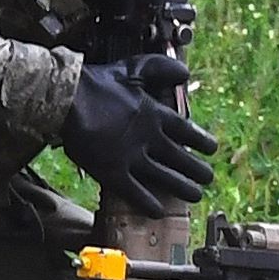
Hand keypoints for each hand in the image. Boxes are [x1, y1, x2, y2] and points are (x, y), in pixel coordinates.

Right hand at [65, 52, 215, 212]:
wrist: (66, 99)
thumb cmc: (97, 83)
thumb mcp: (133, 68)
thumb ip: (160, 68)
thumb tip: (185, 72)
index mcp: (154, 114)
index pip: (187, 131)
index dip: (202, 142)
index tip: (212, 149)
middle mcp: (148, 138)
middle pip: (181, 158)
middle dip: (198, 170)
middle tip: (207, 177)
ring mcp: (131, 157)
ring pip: (165, 179)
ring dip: (182, 189)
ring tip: (195, 195)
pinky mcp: (112, 172)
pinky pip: (134, 193)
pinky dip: (147, 203)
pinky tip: (157, 211)